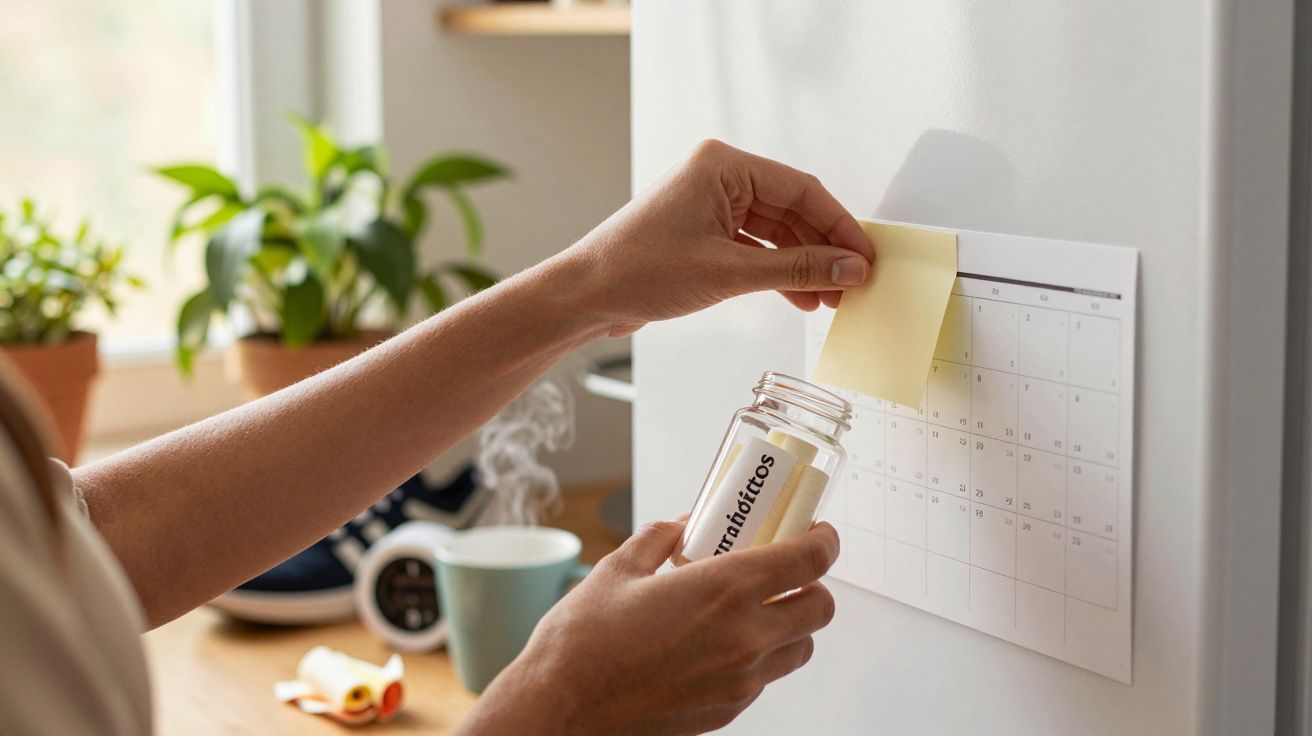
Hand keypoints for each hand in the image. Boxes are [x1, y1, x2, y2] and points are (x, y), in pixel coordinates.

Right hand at [462, 519, 839, 735]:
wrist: (561, 711)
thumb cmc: (582, 642)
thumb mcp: (617, 570)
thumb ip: (659, 540)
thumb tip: (683, 526)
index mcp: (724, 591)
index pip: (809, 561)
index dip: (824, 540)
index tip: (817, 531)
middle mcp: (744, 638)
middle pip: (821, 608)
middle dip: (813, 583)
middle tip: (785, 569)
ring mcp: (739, 682)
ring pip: (799, 648)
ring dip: (790, 624)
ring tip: (754, 609)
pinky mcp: (726, 712)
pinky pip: (764, 680)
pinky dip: (758, 657)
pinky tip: (719, 644)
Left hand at [557, 140, 872, 336]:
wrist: (586, 295)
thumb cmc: (636, 270)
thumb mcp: (728, 272)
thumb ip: (796, 269)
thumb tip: (847, 268)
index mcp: (722, 165)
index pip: (801, 189)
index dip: (839, 225)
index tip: (865, 256)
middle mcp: (717, 177)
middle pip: (791, 210)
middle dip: (823, 248)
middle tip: (853, 282)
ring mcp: (709, 205)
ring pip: (775, 232)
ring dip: (803, 264)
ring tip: (832, 296)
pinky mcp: (702, 233)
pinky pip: (755, 247)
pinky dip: (778, 271)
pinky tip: (801, 296)